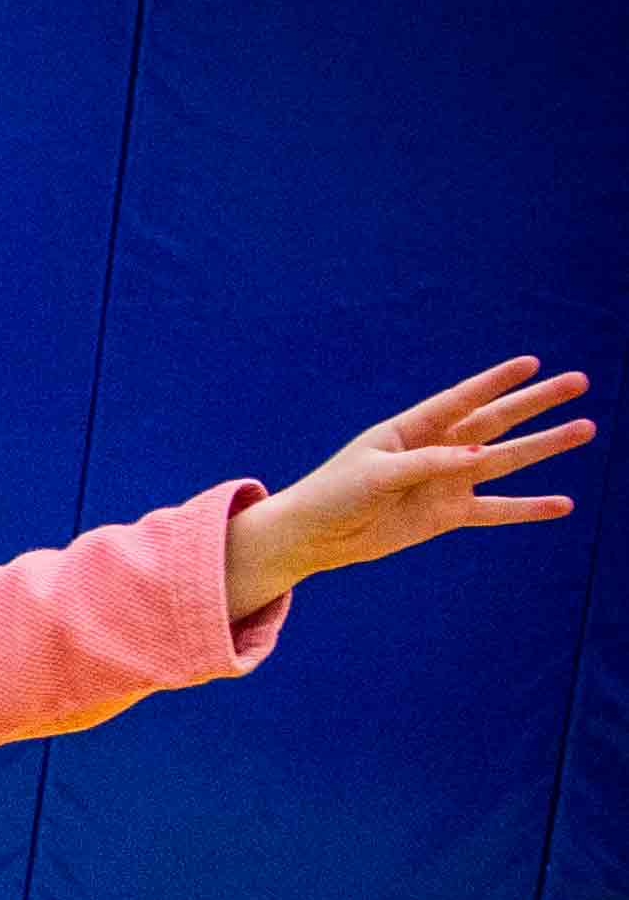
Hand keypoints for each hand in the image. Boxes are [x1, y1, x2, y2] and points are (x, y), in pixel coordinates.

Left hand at [229, 358, 591, 611]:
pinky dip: (526, 508)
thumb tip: (480, 458)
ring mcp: (445, 482)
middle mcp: (437, 450)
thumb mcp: (377, 474)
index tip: (531, 363)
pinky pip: (494, 510)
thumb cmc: (334, 494)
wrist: (314, 536)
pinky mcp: (446, 515)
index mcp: (412, 428)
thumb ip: (428, 463)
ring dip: (545, 446)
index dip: (496, 381)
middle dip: (536, 402)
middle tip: (578, 382)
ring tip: (586, 428)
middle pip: (496, 421)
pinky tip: (561, 504)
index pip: (462, 399)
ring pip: (506, 460)